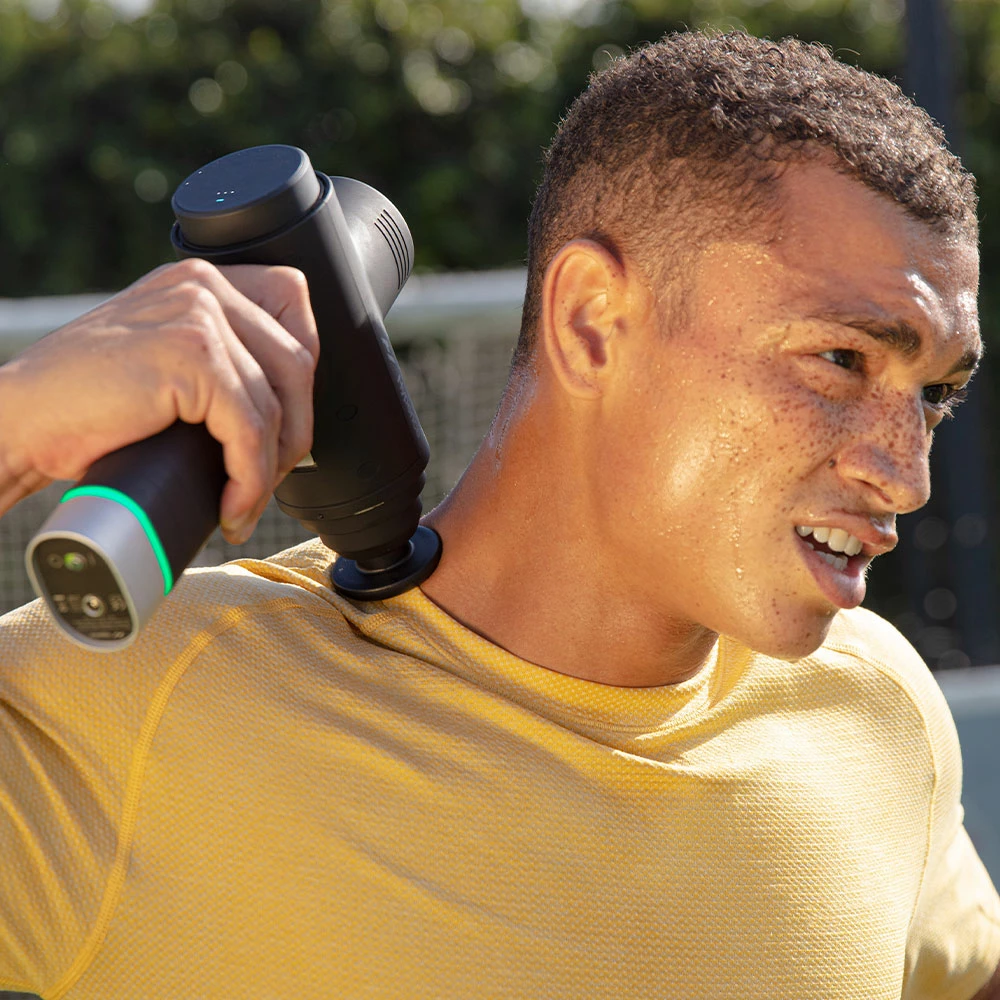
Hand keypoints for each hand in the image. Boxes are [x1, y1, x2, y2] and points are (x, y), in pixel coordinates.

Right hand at [0, 259, 318, 543]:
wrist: (20, 420)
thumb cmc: (84, 406)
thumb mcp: (162, 361)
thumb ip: (215, 357)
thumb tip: (284, 408)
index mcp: (199, 281)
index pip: (293, 308)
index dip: (301, 375)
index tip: (283, 426)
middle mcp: (203, 286)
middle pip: (297, 362)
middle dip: (292, 433)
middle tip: (262, 480)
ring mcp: (198, 315)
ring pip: (277, 404)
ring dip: (268, 470)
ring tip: (241, 503)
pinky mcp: (192, 356)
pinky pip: (250, 430)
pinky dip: (249, 480)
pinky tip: (232, 507)